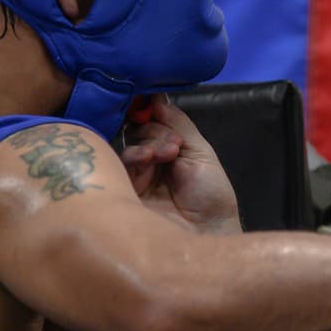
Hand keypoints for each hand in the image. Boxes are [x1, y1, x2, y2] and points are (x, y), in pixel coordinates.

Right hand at [118, 95, 241, 234]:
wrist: (209, 233)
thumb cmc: (211, 196)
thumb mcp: (200, 153)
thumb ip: (178, 124)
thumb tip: (157, 97)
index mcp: (168, 152)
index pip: (151, 123)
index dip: (151, 111)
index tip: (154, 102)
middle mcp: (148, 163)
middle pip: (137, 131)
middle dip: (155, 129)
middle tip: (174, 142)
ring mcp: (133, 178)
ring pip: (129, 146)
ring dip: (150, 142)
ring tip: (169, 152)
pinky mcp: (122, 193)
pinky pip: (120, 166)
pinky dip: (136, 155)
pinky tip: (152, 158)